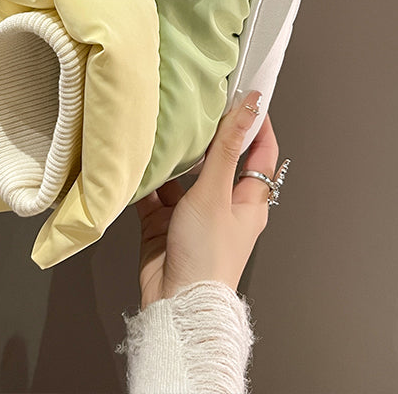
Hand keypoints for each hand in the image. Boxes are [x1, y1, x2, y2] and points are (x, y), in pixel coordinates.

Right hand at [136, 92, 280, 306]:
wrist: (176, 304)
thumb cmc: (208, 256)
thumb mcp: (216, 193)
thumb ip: (227, 148)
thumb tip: (250, 107)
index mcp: (248, 200)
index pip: (260, 152)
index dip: (255, 123)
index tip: (246, 95)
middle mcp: (223, 205)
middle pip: (219, 160)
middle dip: (208, 135)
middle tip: (195, 105)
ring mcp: (193, 214)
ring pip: (184, 175)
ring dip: (174, 156)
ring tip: (162, 129)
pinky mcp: (165, 224)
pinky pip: (156, 192)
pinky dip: (147, 179)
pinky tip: (137, 162)